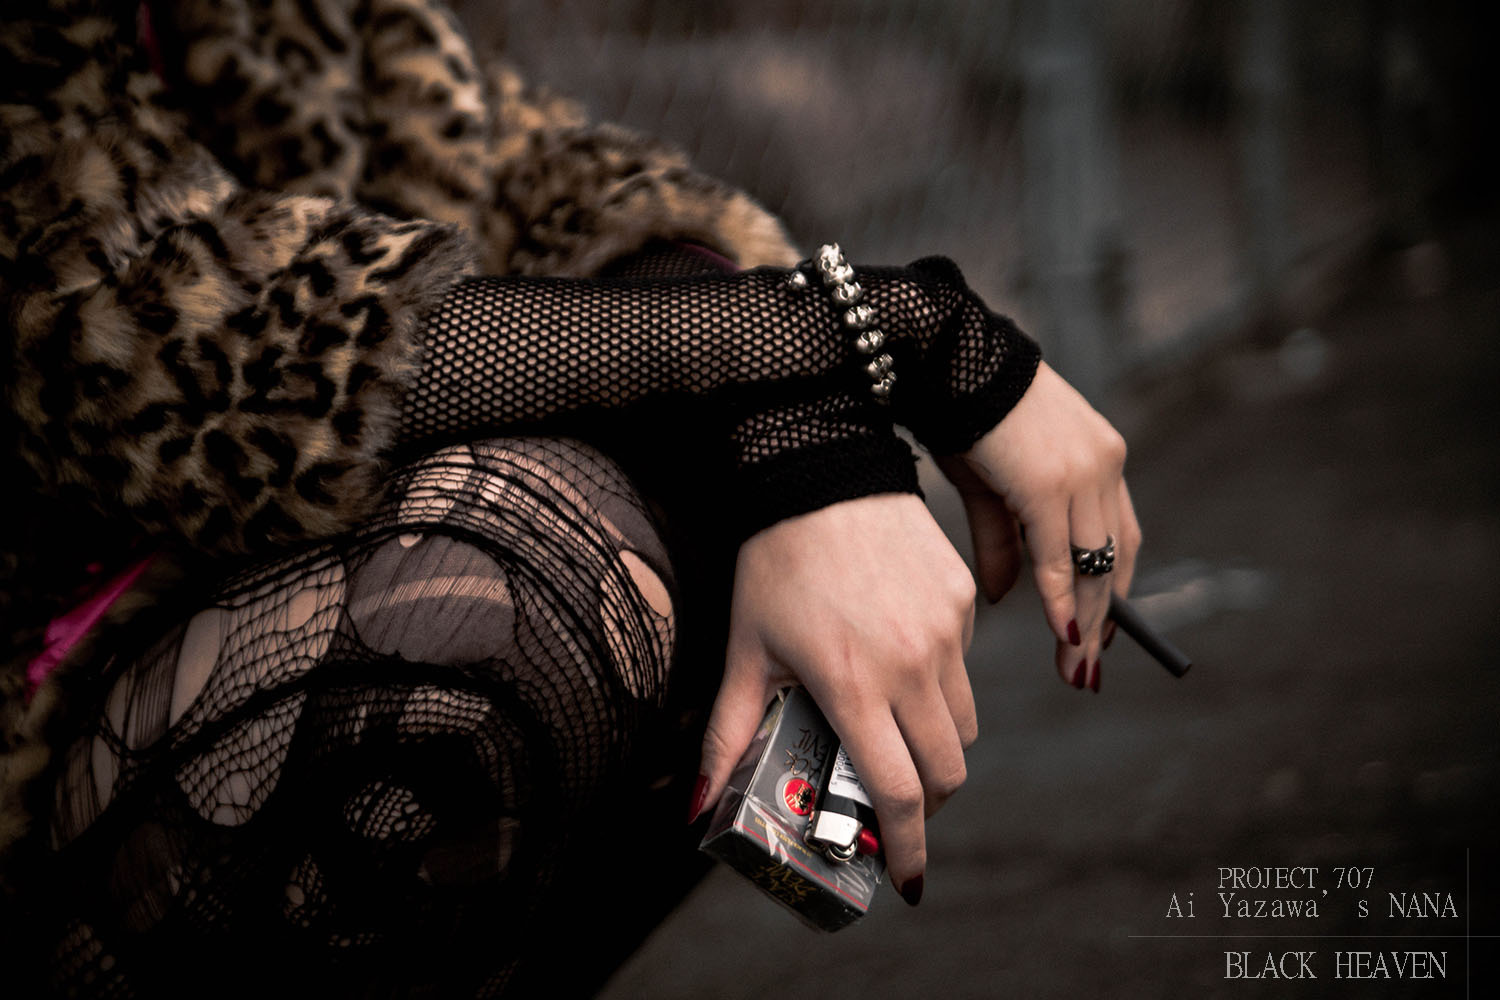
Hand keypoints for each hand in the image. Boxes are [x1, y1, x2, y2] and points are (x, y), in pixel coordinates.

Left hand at [694, 493, 976, 901]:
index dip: (906, 846)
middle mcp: (912, 662)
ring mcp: (947, 630)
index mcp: (853, 682)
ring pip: (965, 723)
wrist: (823, 470)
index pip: (896, 790)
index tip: (907, 879)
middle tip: (894, 809)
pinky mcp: (965, 599)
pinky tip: (898, 665)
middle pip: (947, 770)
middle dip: (924, 805)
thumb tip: (697, 804)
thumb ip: (726, 734)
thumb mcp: (745, 649)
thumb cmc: (775, 561)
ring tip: (894, 740)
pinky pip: (965, 668)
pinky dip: (941, 688)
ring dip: (937, 750)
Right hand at [936, 361, 1139, 690]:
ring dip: (1086, 619)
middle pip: (1115, 556)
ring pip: (1094, 563)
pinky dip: (1062, 597)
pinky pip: (1061, 555)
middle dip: (1102, 617)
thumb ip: (1001, 541)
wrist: (945, 357)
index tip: (1098, 631)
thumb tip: (1002, 595)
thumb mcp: (986, 483)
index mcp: (1096, 457)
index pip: (1119, 535)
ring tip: (1076, 664)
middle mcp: (1103, 464)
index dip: (1111, 588)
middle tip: (1087, 666)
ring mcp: (1082, 472)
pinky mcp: (1052, 482)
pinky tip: (1061, 631)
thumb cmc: (960, 411)